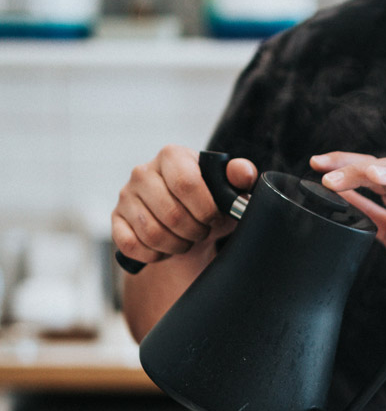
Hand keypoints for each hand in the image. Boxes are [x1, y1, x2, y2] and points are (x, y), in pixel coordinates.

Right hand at [111, 145, 257, 265]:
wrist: (189, 219)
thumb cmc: (212, 200)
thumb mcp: (230, 188)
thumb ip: (241, 176)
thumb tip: (244, 173)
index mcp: (172, 155)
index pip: (186, 184)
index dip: (205, 209)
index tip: (214, 218)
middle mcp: (143, 171)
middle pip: (171, 213)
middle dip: (194, 231)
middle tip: (202, 232)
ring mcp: (126, 195)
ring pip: (151, 233)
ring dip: (177, 245)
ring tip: (188, 240)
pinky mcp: (115, 219)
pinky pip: (132, 246)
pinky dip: (154, 255)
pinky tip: (167, 248)